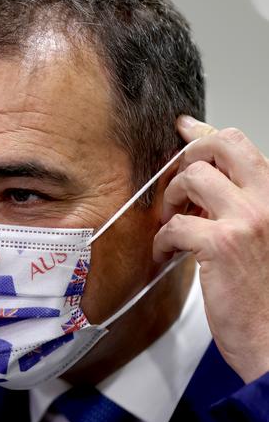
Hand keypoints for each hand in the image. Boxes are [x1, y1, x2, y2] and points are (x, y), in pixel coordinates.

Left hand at [153, 115, 268, 382]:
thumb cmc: (265, 294)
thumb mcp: (261, 238)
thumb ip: (238, 207)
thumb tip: (203, 182)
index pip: (239, 144)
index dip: (205, 132)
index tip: (184, 127)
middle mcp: (267, 201)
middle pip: (220, 145)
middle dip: (186, 155)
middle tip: (174, 183)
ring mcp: (247, 219)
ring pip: (192, 177)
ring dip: (171, 199)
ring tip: (171, 222)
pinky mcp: (222, 244)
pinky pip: (176, 222)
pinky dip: (163, 238)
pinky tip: (168, 252)